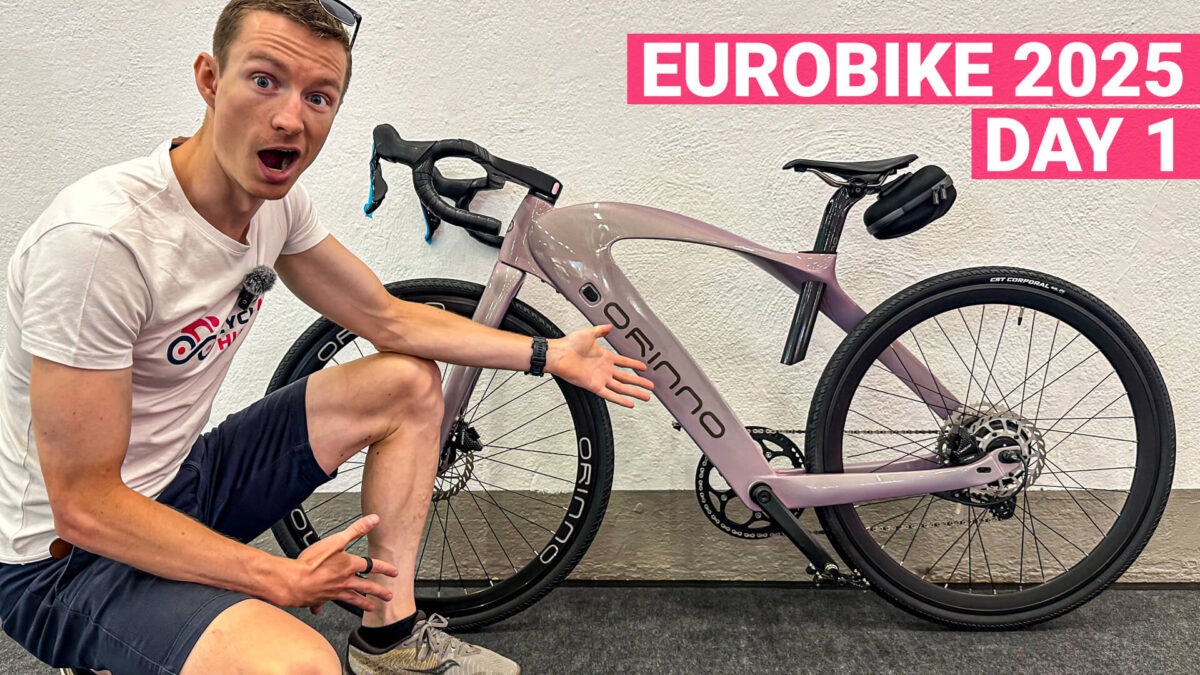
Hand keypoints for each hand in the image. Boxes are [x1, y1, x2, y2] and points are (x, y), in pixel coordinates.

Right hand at [274, 514, 399, 614]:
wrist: (293, 582)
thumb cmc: (313, 562)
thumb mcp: (337, 540)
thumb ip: (356, 530)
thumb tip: (373, 520)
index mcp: (349, 566)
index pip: (372, 566)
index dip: (385, 568)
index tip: (393, 572)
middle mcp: (344, 581)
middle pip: (366, 586)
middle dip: (379, 591)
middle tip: (388, 596)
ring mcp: (333, 592)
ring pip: (352, 599)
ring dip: (362, 603)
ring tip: (371, 607)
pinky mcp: (320, 598)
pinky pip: (323, 603)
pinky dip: (321, 606)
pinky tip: (319, 610)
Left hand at [547, 325, 654, 407]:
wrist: (558, 354)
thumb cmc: (569, 344)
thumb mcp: (589, 333)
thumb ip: (601, 330)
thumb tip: (609, 326)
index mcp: (604, 357)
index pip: (624, 362)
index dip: (634, 364)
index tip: (644, 367)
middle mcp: (604, 369)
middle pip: (627, 378)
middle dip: (640, 382)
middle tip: (650, 386)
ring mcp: (600, 378)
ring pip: (622, 388)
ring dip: (635, 392)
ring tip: (646, 396)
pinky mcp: (594, 386)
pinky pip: (610, 395)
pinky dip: (620, 400)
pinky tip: (630, 403)